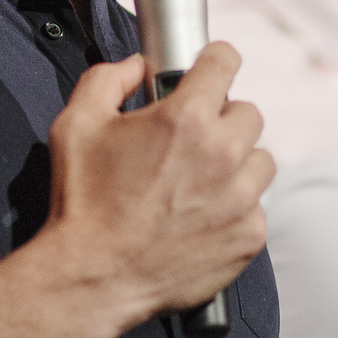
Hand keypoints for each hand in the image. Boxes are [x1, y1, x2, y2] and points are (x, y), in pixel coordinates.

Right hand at [39, 43, 273, 330]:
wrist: (92, 278)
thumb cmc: (83, 201)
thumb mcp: (77, 124)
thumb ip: (107, 79)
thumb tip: (135, 66)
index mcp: (186, 117)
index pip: (225, 61)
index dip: (214, 60)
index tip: (209, 69)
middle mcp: (222, 153)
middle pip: (248, 113)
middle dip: (222, 118)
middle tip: (193, 138)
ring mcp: (240, 198)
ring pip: (260, 160)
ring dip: (237, 163)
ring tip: (202, 179)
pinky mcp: (248, 237)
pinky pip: (257, 208)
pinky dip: (236, 208)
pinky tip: (202, 216)